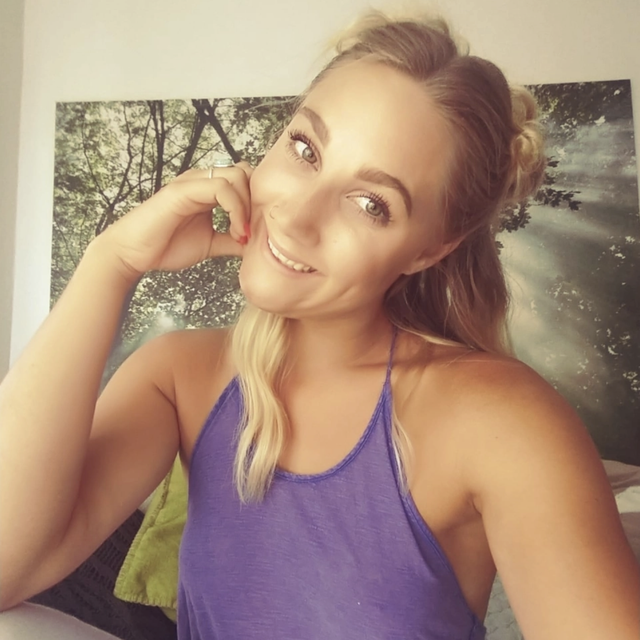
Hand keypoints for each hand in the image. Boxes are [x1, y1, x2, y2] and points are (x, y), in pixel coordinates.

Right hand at [91, 164, 252, 280]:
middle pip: (246, 174)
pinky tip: (235, 232)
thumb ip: (232, 240)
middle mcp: (202, 181)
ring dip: (246, 208)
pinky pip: (220, 187)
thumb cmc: (166, 246)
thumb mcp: (211, 244)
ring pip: (236, 177)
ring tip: (241, 235)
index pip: (246, 180)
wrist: (133, 253)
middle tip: (251, 232)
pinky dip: (235, 209)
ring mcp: (193, 182)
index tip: (255, 232)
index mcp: (209, 190)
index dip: (257, 203)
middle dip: (256, 203)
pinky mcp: (183, 190)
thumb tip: (258, 244)